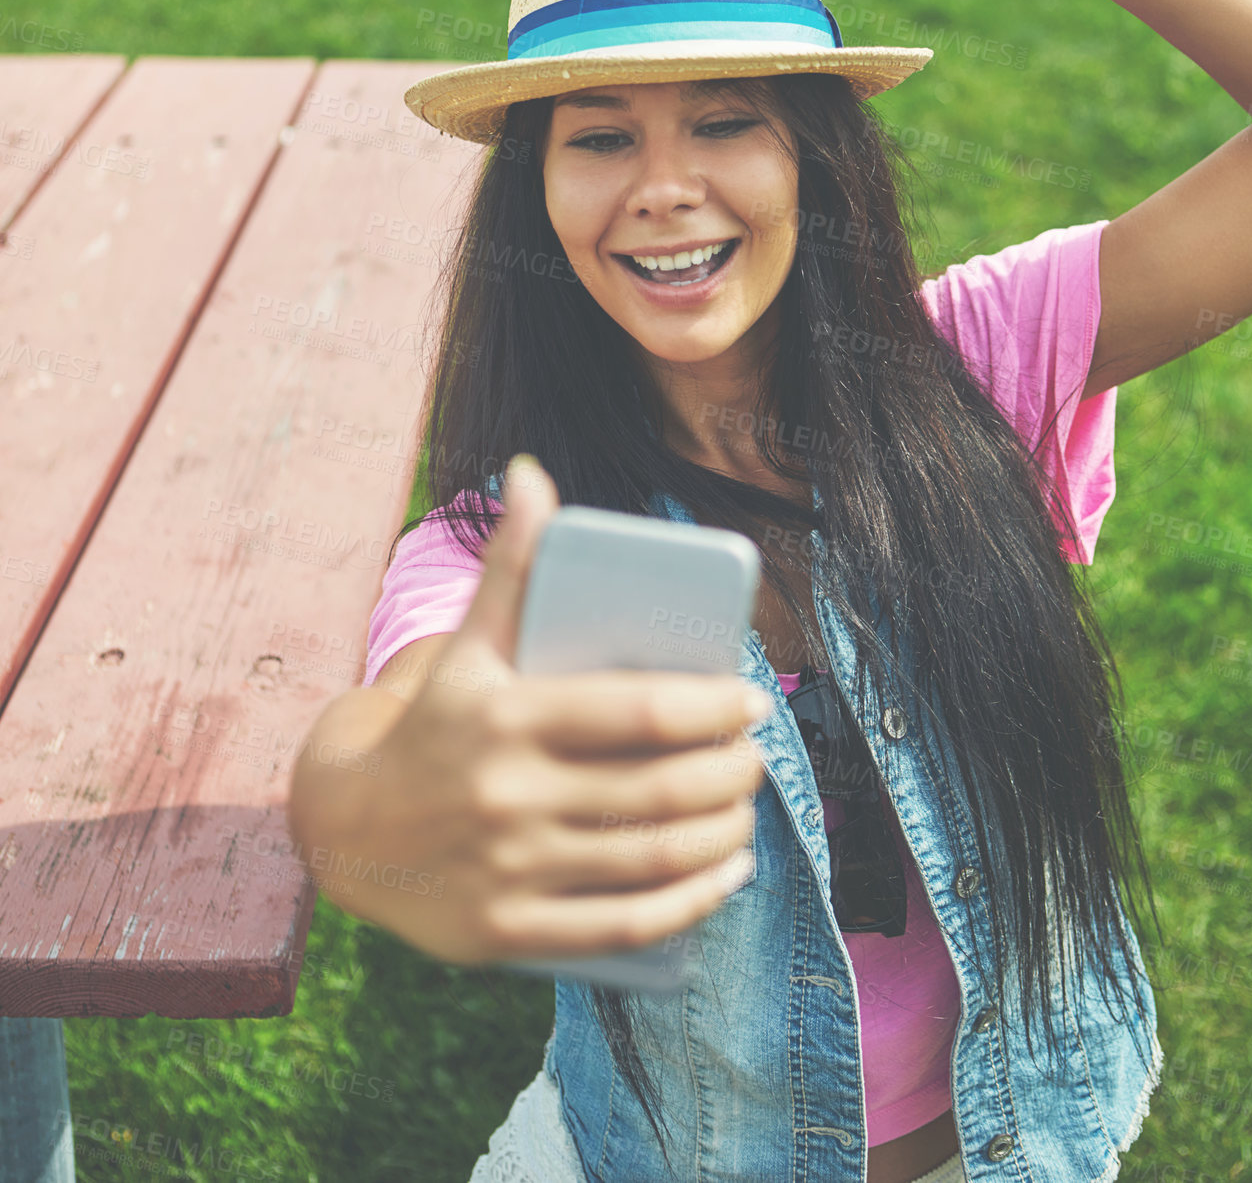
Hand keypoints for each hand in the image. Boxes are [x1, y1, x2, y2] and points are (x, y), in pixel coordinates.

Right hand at [329, 458, 770, 966]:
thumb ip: (509, 562)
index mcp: (507, 715)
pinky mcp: (509, 931)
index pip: (640, 712)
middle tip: (754, 755)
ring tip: (745, 808)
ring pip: (650, 858)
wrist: (347, 826)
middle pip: (658, 788)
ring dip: (722, 833)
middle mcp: (507, 795)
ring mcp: (508, 869)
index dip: (713, 708)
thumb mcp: (468, 643)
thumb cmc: (436, 720)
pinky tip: (727, 877)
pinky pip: (622, 926)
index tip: (750, 698)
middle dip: (731, 771)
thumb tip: (531, 471)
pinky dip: (690, 905)